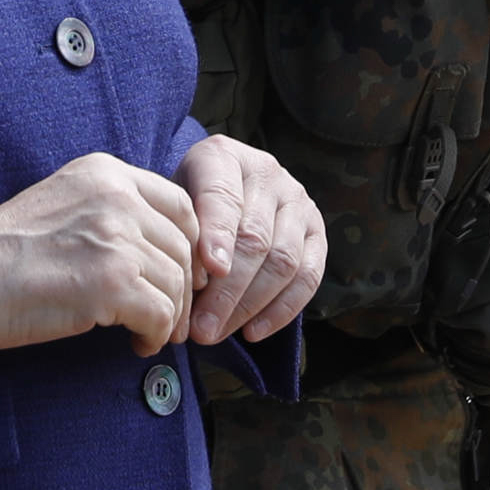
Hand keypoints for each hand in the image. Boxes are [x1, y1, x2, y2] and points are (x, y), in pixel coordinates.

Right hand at [0, 151, 198, 354]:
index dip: (189, 243)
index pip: (179, 203)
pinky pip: (162, 315)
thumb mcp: (61, 202)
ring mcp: (116, 240)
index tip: (182, 273)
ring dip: (171, 317)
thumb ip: (107, 209)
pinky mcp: (112, 285)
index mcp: (104, 172)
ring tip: (151, 334)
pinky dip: (155, 335)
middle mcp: (116, 198)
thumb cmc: (0, 250)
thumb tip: (153, 245)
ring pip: (176, 284)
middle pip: (182, 247)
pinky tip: (136, 344)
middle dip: (183, 287)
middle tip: (171, 316)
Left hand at [177, 135, 327, 344]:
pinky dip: (281, 310)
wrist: (218, 190)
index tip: (205, 275)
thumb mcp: (173, 204)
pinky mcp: (317, 231)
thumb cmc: (186, 203)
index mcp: (224, 156)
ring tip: (216, 333)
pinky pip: (308, 277)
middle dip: (226, 290)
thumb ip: (181, 233)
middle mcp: (268, 172)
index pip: (223, 197)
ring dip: (249, 306)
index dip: (216, 237)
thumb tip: (192, 286)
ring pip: (283, 262)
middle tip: (200, 327)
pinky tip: (252, 332)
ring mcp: (298, 201)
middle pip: (254, 238)